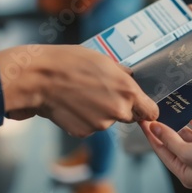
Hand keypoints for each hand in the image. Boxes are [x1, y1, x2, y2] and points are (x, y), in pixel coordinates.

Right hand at [0, 45, 158, 136]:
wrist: (40, 78)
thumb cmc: (71, 62)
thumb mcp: (104, 60)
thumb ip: (123, 74)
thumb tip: (132, 78)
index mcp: (128, 92)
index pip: (151, 112)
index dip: (146, 109)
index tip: (141, 107)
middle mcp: (119, 111)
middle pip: (129, 116)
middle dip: (121, 108)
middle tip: (102, 93)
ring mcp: (101, 124)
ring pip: (108, 121)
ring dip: (101, 112)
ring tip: (83, 95)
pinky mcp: (84, 132)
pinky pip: (91, 126)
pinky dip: (85, 119)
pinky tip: (74, 104)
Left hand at [140, 117, 191, 187]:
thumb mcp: (189, 151)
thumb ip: (170, 140)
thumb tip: (155, 128)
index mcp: (184, 173)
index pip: (162, 151)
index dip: (151, 135)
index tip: (143, 121)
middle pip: (173, 144)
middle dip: (166, 128)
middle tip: (156, 112)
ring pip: (187, 137)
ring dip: (180, 125)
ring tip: (172, 110)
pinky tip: (191, 115)